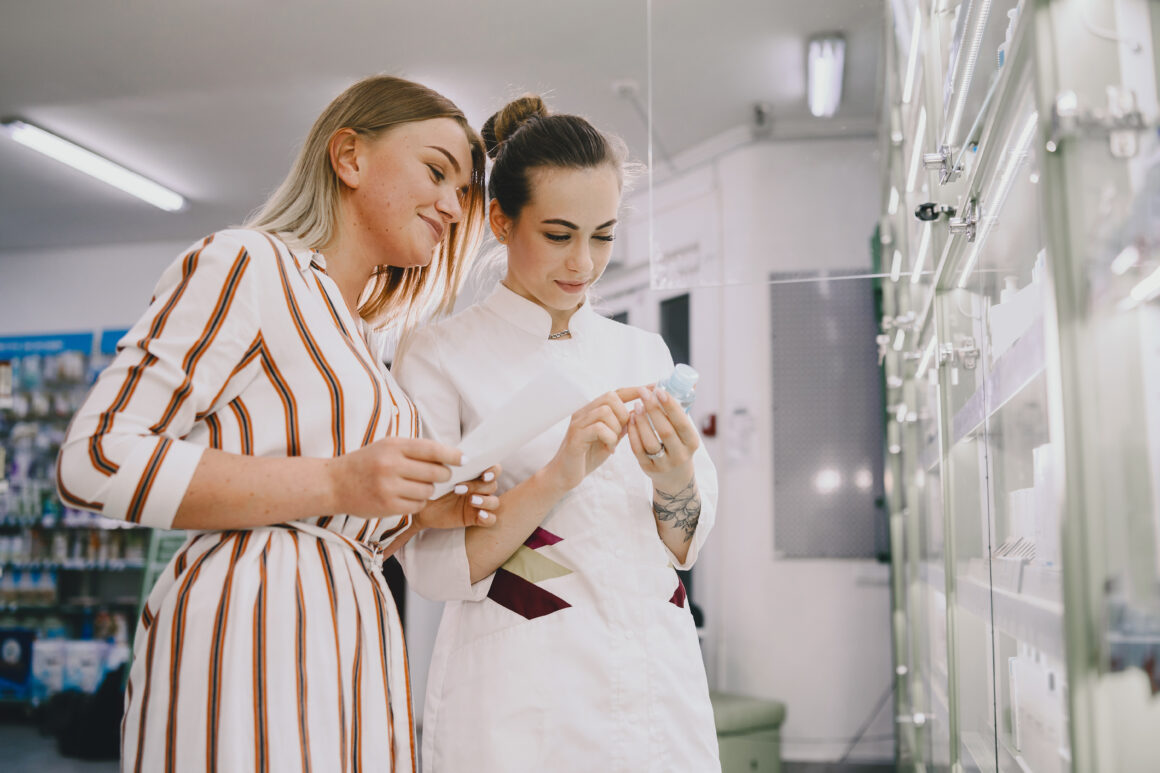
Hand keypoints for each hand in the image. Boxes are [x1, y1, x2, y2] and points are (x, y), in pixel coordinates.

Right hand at [330, 436, 461, 517]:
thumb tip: (448, 455)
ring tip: (417, 486)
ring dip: (429, 490)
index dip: (452, 455)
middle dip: (444, 475)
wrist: (334, 483)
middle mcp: (391, 465)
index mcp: (394, 446)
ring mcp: (389, 487)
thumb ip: (414, 449)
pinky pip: (417, 506)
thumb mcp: (387, 446)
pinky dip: (418, 503)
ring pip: (428, 491)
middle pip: (436, 472)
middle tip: (441, 475)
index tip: (464, 459)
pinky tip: (408, 498)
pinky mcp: (387, 506)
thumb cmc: (366, 463)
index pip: (433, 449)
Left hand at [415, 466, 501, 528]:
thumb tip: (458, 455)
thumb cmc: (432, 485)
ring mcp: (478, 504)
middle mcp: (479, 488)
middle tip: (459, 488)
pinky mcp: (475, 518)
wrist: (421, 506)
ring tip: (471, 500)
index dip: (493, 471)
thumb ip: (449, 462)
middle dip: (479, 486)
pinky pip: (491, 519)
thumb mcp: (438, 472)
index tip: (484, 475)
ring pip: (494, 502)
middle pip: (493, 485)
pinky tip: (480, 515)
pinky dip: (488, 517)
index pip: (494, 469)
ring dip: (485, 501)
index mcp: (474, 474)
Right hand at [542, 388, 636, 492]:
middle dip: (623, 413)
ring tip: (612, 442)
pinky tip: (608, 449)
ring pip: (605, 411)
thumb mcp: (610, 439)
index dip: (637, 390)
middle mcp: (584, 412)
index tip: (655, 388)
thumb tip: (639, 414)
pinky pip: (598, 428)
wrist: (564, 475)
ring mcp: (578, 423)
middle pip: (610, 397)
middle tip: (622, 431)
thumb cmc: (587, 457)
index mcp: (592, 411)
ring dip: (615, 428)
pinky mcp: (576, 436)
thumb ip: (621, 426)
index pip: (617, 393)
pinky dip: (608, 438)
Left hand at [626, 386, 698, 493]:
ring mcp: (663, 464)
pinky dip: (633, 433)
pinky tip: (630, 419)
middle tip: (643, 393)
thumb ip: (683, 409)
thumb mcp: (686, 431)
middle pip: (665, 431)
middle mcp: (680, 455)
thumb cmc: (679, 444)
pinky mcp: (649, 469)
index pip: (682, 422)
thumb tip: (692, 382)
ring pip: (650, 441)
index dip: (670, 406)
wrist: (675, 477)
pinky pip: (638, 450)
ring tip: (636, 405)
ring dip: (641, 421)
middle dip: (653, 409)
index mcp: (692, 442)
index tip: (659, 391)